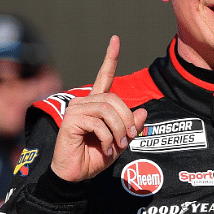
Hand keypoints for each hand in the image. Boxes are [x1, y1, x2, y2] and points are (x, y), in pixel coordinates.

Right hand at [49, 36, 147, 182]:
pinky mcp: (69, 120)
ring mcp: (75, 109)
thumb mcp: (120, 141)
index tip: (115, 39)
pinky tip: (104, 147)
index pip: (104, 77)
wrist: (76, 175)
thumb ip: (131, 126)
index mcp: (96, 104)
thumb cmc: (95, 157)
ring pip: (108, 110)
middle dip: (127, 120)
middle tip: (129, 138)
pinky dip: (107, 138)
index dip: (110, 58)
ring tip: (117, 144)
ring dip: (119, 130)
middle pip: (115, 99)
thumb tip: (143, 111)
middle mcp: (83, 102)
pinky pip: (98, 123)